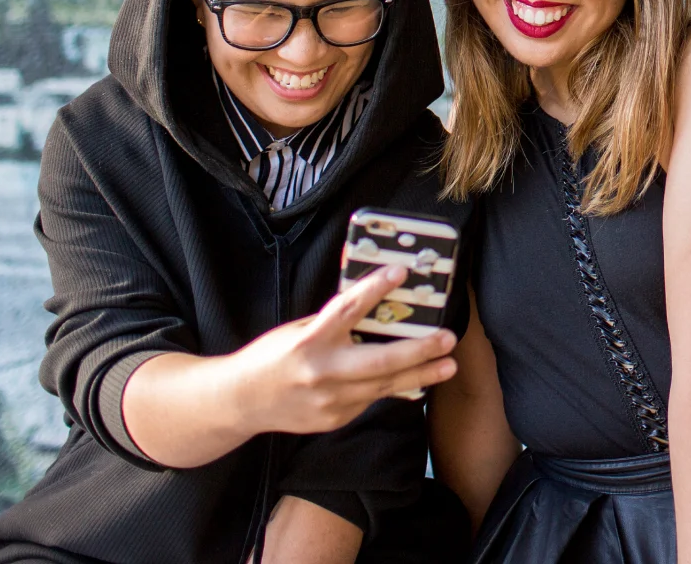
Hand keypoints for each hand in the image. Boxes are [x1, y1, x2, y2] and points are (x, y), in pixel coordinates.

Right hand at [233, 265, 457, 435]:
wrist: (241, 402)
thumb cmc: (271, 357)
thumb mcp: (297, 330)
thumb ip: (332, 321)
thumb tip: (370, 299)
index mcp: (309, 341)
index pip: (346, 310)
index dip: (374, 289)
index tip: (401, 272)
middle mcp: (321, 372)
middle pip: (378, 362)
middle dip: (418, 351)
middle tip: (447, 339)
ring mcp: (329, 401)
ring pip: (383, 387)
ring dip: (420, 375)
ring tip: (448, 365)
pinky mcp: (334, 419)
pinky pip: (369, 401)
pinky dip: (389, 388)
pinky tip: (412, 379)